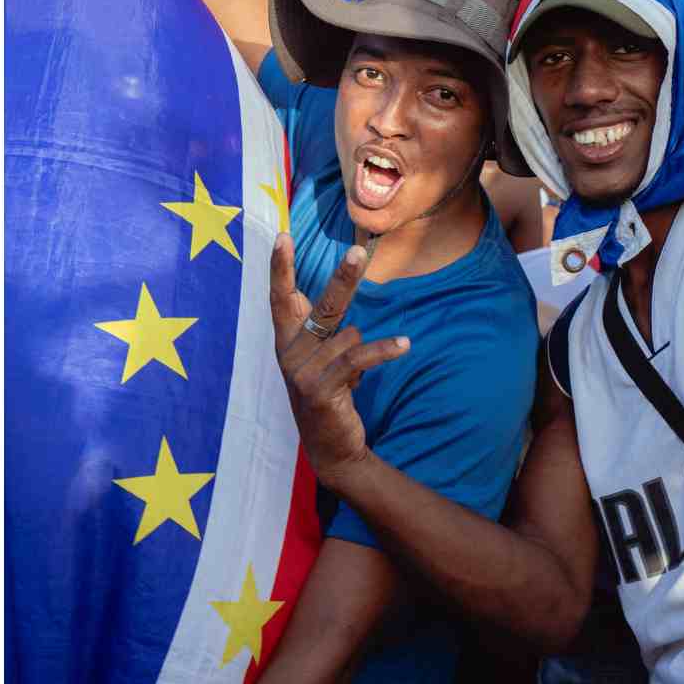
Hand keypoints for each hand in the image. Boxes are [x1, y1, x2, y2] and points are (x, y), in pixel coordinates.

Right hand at [270, 235, 409, 483]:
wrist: (329, 447)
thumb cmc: (327, 393)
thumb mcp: (320, 358)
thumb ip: (323, 329)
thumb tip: (342, 296)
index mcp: (286, 340)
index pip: (280, 296)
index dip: (280, 267)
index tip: (282, 236)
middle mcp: (289, 352)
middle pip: (323, 306)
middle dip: (343, 277)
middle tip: (359, 250)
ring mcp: (302, 371)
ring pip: (349, 336)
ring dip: (363, 351)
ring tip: (354, 374)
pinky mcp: (320, 388)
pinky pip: (358, 357)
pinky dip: (384, 349)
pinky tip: (403, 344)